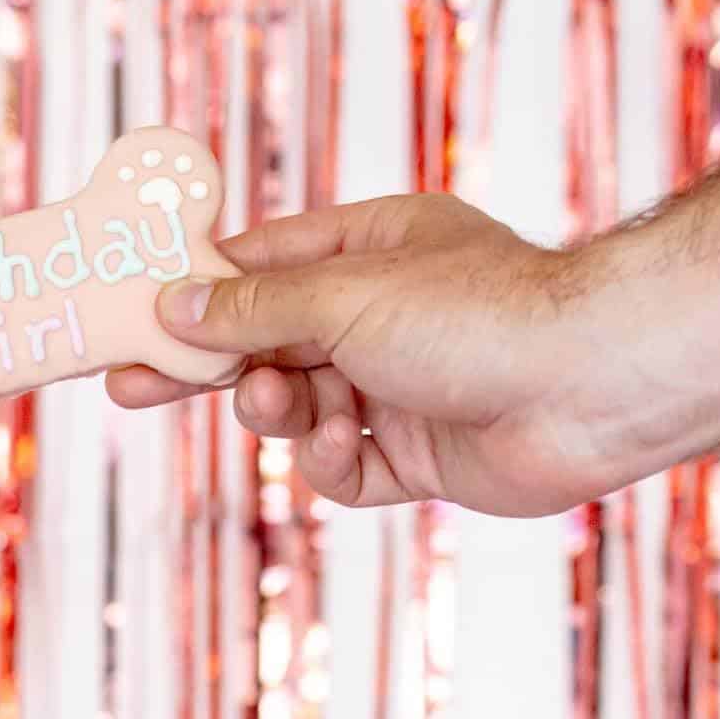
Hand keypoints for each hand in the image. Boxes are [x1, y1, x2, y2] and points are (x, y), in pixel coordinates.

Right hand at [106, 195, 627, 516]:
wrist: (588, 387)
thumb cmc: (478, 314)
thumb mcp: (344, 296)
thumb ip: (253, 307)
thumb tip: (176, 303)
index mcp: (372, 250)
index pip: (261, 265)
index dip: (194, 291)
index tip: (132, 312)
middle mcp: (384, 315)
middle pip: (267, 342)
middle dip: (206, 365)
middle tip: (131, 385)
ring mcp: (400, 388)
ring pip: (299, 410)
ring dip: (278, 412)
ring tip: (275, 403)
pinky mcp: (419, 457)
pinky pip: (343, 468)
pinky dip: (332, 463)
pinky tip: (341, 448)